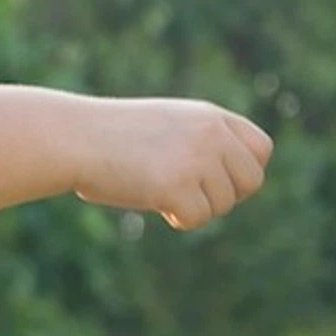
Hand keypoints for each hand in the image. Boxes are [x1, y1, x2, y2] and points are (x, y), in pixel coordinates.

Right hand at [73, 97, 274, 230]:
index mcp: (210, 117)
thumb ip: (203, 143)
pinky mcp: (177, 186)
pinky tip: (151, 198)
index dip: (244, 171)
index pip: (261, 149)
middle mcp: (211, 135)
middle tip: (192, 195)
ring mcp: (196, 160)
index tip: (218, 179)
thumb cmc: (112, 136)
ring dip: (195, 206)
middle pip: (251, 181)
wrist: (75, 137)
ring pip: (222, 205)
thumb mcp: (167, 126)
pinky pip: (197, 219)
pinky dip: (177, 218)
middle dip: (225, 196)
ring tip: (158, 188)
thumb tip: (234, 183)